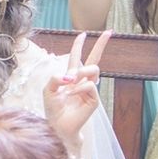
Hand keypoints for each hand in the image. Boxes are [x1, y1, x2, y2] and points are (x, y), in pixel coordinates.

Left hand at [42, 30, 109, 149]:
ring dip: (82, 71)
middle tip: (108, 32)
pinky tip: (71, 94)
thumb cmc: (53, 109)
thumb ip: (56, 78)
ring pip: (93, 69)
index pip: (77, 58)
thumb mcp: (49, 89)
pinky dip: (79, 88)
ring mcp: (89, 90)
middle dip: (101, 45)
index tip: (83, 34)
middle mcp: (82, 81)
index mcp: (71, 77)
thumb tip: (71, 75)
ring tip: (72, 80)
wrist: (58, 126)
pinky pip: (90, 85)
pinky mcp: (94, 99)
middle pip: (95, 60)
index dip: (79, 45)